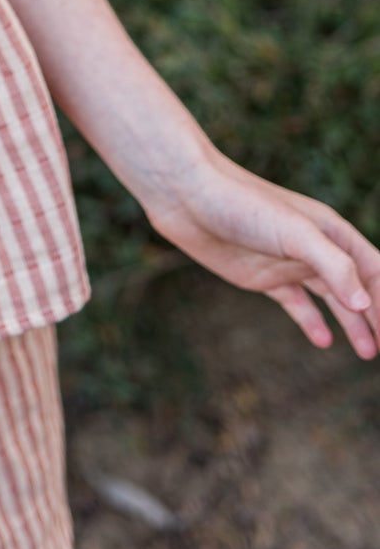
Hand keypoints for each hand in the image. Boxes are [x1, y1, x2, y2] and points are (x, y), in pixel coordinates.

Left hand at [142, 142, 379, 356]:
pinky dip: (311, 321)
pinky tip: (322, 341)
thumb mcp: (293, 231)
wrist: (186, 195)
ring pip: (331, 298)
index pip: (374, 270)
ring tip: (367, 353)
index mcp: (330, 231)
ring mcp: (288, 263)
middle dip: (377, 316)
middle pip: (357, 287)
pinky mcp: (262, 277)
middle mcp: (314, 247)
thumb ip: (331, 265)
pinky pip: (296, 303)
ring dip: (352, 323)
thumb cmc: (241, 203)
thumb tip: (364, 302)